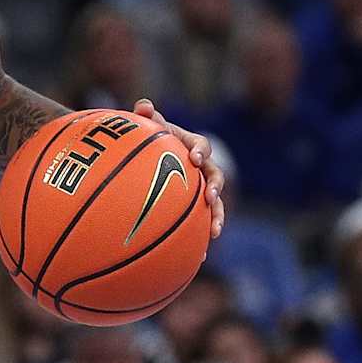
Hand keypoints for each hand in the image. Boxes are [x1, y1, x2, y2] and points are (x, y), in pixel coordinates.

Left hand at [133, 100, 224, 236]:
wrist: (147, 159)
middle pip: (215, 177)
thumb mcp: (147, 128)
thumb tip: (143, 105)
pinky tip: (198, 257)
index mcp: (191, 146)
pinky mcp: (194, 208)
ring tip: (214, 233)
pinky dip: (200, 239)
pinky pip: (200, 223)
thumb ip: (147, 116)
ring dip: (217, 217)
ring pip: (214, 204)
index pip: (201, 145)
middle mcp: (200, 168)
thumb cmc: (148, 140)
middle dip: (215, 187)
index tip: (195, 158)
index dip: (201, 151)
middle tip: (210, 197)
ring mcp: (199, 189)